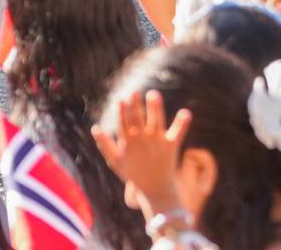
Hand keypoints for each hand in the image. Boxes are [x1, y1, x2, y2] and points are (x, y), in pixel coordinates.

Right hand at [93, 89, 191, 213]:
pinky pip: (178, 133)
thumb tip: (95, 128)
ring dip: (155, 109)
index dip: (122, 112)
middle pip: (138, 120)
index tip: (121, 100)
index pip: (123, 124)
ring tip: (153, 94)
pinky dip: (182, 124)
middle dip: (135, 106)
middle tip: (134, 92)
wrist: (154, 188)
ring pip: (156, 122)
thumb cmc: (133, 172)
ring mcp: (158, 143)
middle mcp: (143, 141)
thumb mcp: (115, 161)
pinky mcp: (172, 146)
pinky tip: (186, 112)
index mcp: (128, 144)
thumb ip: (105, 145)